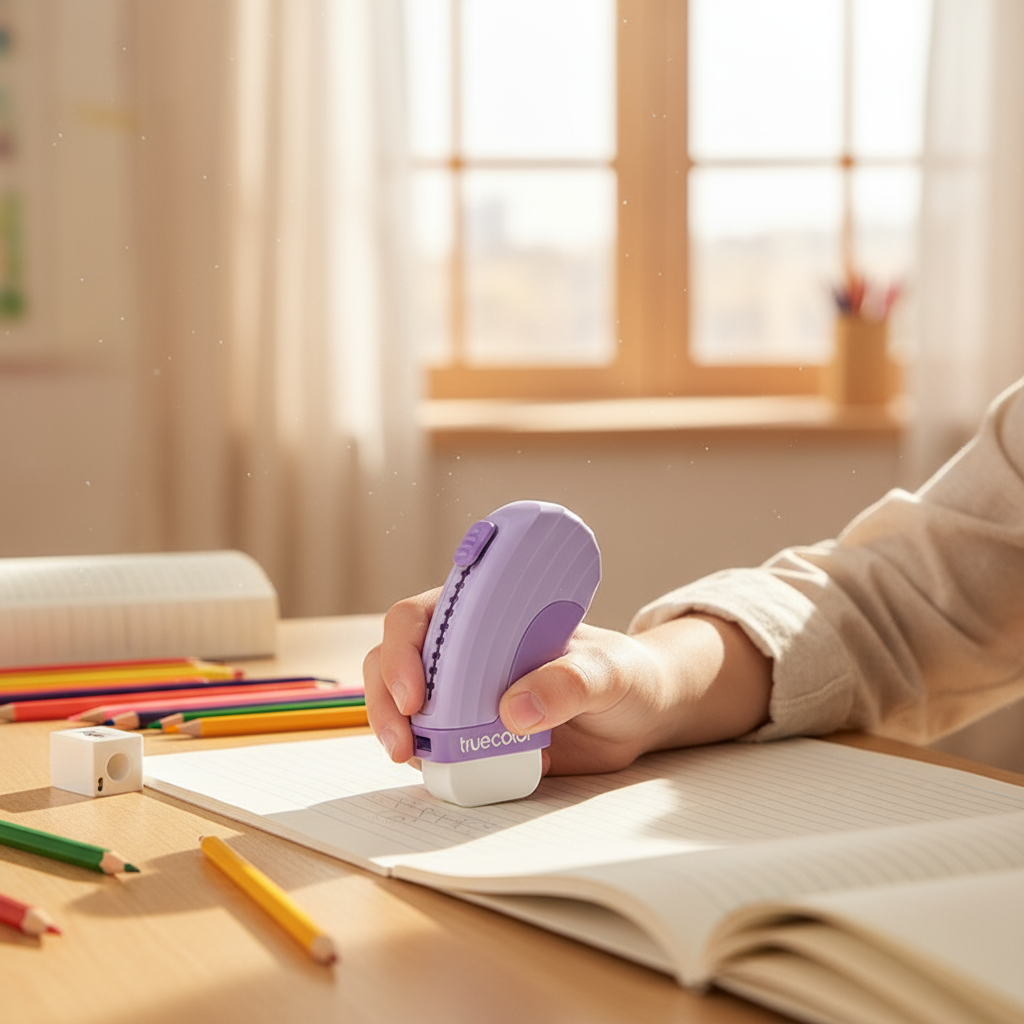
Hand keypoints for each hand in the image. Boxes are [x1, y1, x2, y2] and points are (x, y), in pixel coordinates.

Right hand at [363, 589, 771, 775]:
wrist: (639, 716)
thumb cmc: (624, 674)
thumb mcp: (607, 672)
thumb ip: (569, 683)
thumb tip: (512, 711)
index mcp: (488, 614)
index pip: (423, 615)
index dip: (405, 647)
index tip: (416, 692)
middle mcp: (465, 649)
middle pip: (393, 658)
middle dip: (385, 697)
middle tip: (402, 742)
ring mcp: (462, 692)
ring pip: (400, 701)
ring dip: (394, 729)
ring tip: (411, 760)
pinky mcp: (471, 734)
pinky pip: (430, 744)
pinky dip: (424, 758)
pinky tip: (443, 772)